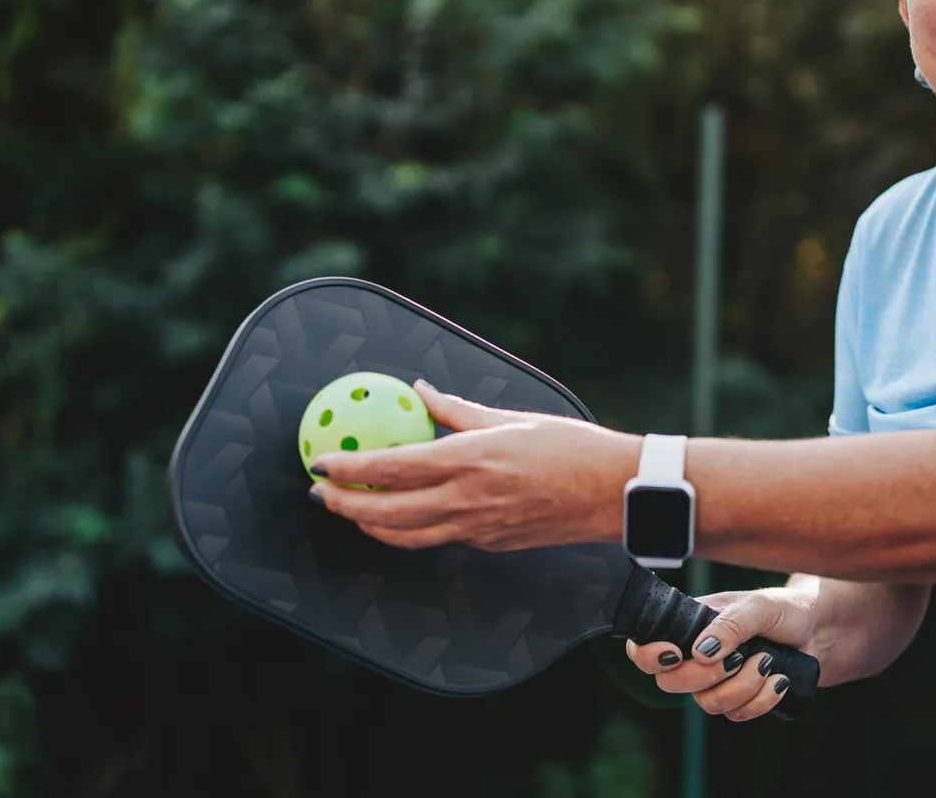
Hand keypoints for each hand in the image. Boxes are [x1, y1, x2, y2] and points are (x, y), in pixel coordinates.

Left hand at [306, 381, 638, 551]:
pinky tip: (403, 516)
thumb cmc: (572, 448)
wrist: (614, 493)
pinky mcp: (490, 543)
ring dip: (371, 526)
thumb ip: (457, 409)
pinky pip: (438, 538)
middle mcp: (468, 499)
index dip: (349, 468)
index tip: (321, 462)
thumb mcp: (512, 418)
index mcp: (470, 459)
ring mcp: (478, 528)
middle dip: (345, 506)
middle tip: (323, 494)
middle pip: (386, 513)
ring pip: (406, 537)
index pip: (392, 467)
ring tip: (352, 511)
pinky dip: (409, 530)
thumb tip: (420, 392)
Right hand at [624, 587, 817, 721]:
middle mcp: (698, 654)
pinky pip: (736, 715)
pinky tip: (778, 680)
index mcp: (692, 625)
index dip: (648, 656)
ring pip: (707, 704)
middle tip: (739, 657)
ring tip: (769, 662)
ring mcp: (718, 680)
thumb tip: (700, 652)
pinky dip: (761, 701)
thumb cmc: (787, 610)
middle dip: (706, 676)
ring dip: (743, 687)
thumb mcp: (758, 606)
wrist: (821, 632)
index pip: (647, 646)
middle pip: (672, 683)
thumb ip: (730, 624)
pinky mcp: (741, 699)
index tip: (674, 655)